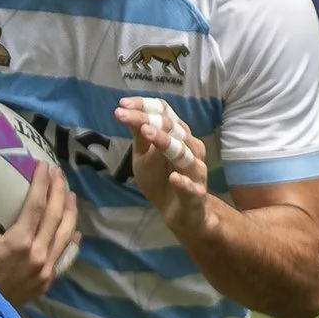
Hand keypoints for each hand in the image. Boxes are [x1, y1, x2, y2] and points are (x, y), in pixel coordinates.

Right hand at [0, 162, 77, 306]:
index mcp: (19, 241)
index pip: (37, 205)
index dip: (42, 183)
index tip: (43, 165)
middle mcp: (38, 254)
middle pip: (56, 216)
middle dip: (59, 191)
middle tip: (59, 173)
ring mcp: (45, 270)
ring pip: (66, 235)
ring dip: (70, 212)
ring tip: (71, 195)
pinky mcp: (46, 282)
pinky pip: (64, 257)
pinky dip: (71, 242)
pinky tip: (76, 232)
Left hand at [116, 97, 213, 237]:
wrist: (178, 213)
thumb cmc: (161, 179)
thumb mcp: (143, 155)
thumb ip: (139, 135)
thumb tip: (124, 110)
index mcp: (178, 134)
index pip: (165, 112)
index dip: (144, 106)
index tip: (122, 104)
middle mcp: (190, 147)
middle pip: (172, 127)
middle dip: (148, 119)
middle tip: (124, 114)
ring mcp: (196, 170)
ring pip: (183, 152)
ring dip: (165, 142)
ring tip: (146, 132)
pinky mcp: (197, 194)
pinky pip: (191, 187)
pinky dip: (183, 182)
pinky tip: (174, 178)